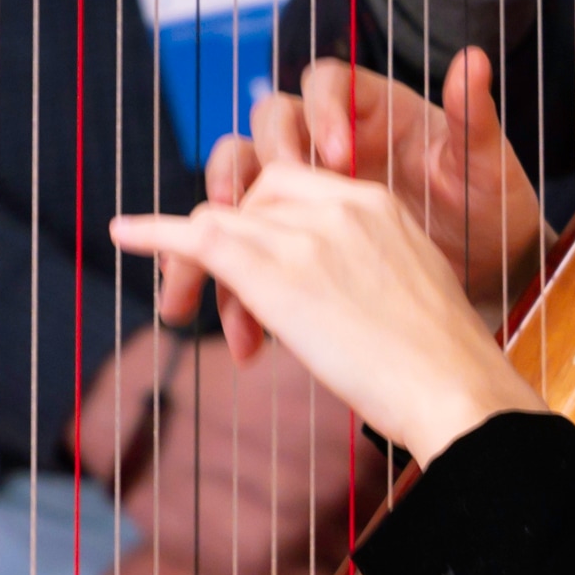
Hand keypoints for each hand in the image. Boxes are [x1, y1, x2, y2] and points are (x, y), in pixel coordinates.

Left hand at [109, 160, 546, 465]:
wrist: (453, 387)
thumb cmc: (438, 364)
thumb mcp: (404, 290)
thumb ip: (360, 271)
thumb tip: (326, 299)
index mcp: (373, 202)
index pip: (291, 186)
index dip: (262, 224)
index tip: (255, 272)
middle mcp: (335, 205)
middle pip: (252, 200)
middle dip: (229, 242)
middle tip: (224, 306)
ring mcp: (302, 235)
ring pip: (224, 221)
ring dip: (197, 264)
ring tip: (183, 306)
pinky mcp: (273, 273)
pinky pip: (198, 237)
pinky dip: (154, 233)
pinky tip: (122, 234)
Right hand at [149, 49, 547, 344]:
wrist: (494, 278)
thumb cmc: (492, 212)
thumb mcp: (488, 171)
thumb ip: (476, 121)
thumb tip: (474, 59)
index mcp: (373, 112)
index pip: (324, 85)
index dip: (321, 110)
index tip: (340, 156)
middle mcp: (331, 144)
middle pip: (264, 132)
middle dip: (248, 168)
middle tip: (247, 209)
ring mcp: (309, 195)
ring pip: (241, 192)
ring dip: (219, 227)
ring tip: (217, 263)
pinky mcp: (298, 245)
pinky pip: (249, 253)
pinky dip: (236, 283)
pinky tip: (247, 331)